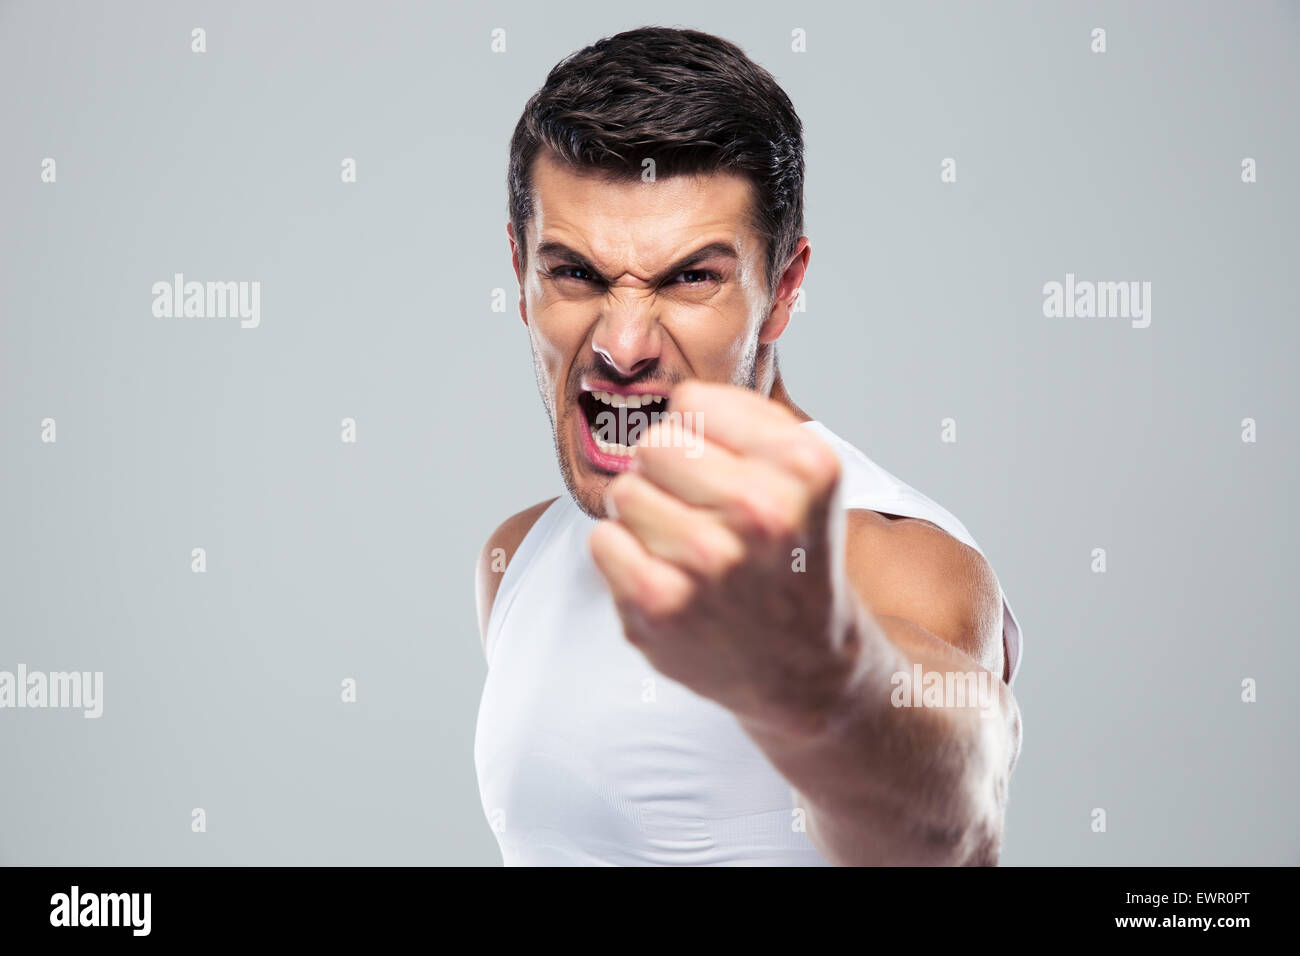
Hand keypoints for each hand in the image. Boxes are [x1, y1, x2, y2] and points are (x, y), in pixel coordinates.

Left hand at [588, 381, 861, 737]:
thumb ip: (744, 416)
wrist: (800, 664)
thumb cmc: (788, 552)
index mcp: (803, 466)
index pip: (692, 401)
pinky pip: (603, 539)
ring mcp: (707, 563)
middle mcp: (761, 511)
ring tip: (688, 548)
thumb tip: (674, 400)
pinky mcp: (660, 605)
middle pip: (654, 443)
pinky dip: (625, 555)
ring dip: (646, 516)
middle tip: (701, 512)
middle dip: (668, 472)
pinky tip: (667, 577)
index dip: (702, 434)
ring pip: (624, 490)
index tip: (728, 470)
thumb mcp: (804, 473)